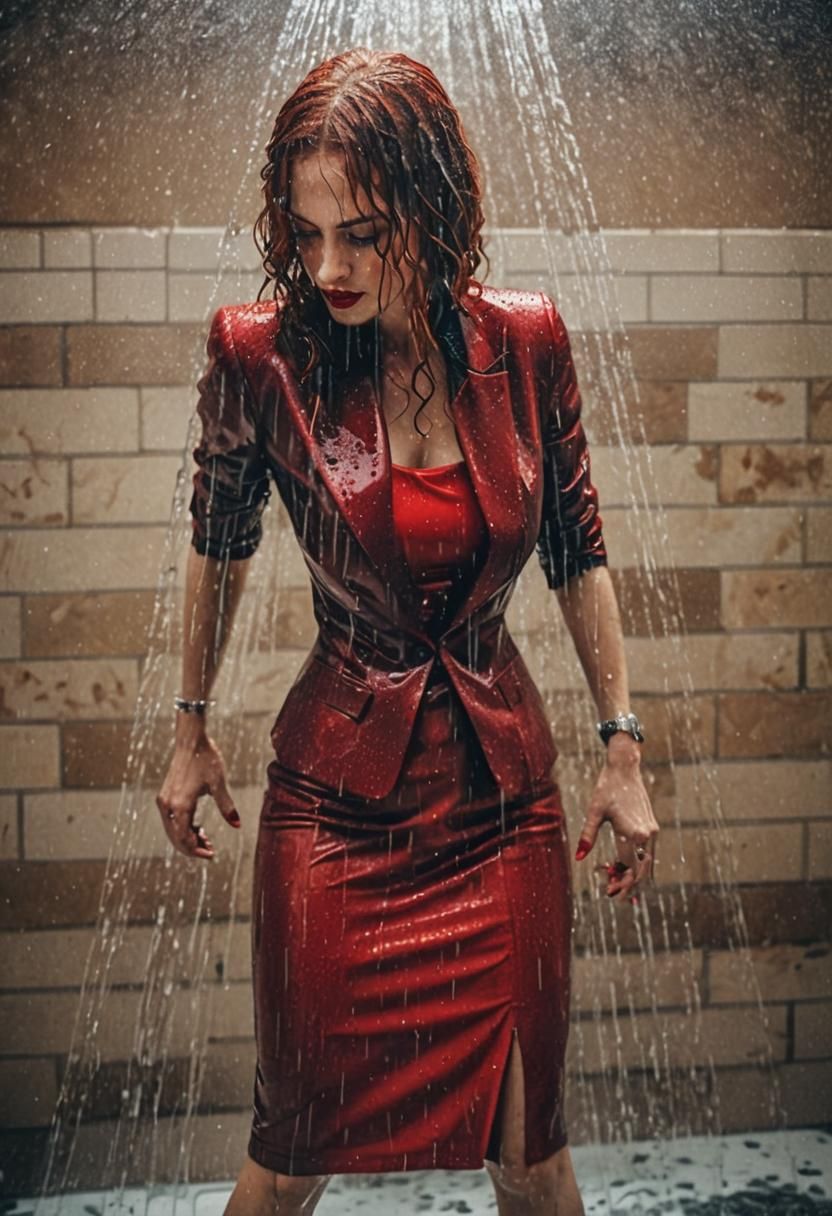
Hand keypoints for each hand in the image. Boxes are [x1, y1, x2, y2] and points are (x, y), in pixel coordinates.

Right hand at [155, 732, 240, 860]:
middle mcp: (168, 806)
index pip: (184, 839)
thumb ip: (227, 807)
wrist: (191, 742)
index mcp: (181, 805)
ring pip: (172, 830)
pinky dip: (182, 827)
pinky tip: (198, 827)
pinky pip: (171, 820)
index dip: (197, 851)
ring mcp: (164, 801)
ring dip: (187, 838)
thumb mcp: (219, 784)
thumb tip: (237, 825)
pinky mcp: (164, 796)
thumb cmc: (206, 760)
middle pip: (176, 838)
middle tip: (211, 850)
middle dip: (192, 847)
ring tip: (206, 839)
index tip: (211, 854)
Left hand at [573, 737, 658, 902]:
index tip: (609, 892)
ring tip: (616, 881)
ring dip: (634, 875)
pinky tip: (624, 865)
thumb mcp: (594, 812)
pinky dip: (639, 863)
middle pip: (642, 871)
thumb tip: (579, 857)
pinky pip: (649, 852)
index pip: (630, 869)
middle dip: (628, 884)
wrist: (625, 769)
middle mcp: (647, 835)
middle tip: (612, 892)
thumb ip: (588, 835)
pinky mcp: (653, 827)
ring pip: (648, 863)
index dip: (621, 884)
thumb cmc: (606, 788)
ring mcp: (653, 831)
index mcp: (632, 833)